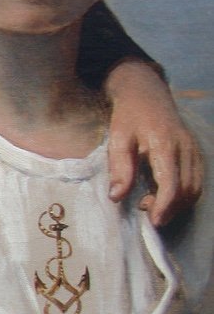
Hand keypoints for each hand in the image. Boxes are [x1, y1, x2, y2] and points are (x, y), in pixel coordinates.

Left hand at [104, 61, 202, 226]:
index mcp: (165, 145)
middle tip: (145, 210)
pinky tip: (163, 195)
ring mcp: (193, 150)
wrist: (146, 93)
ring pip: (196, 187)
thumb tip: (117, 197)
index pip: (172, 183)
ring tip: (151, 204)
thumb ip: (119, 169)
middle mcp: (185, 148)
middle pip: (187, 189)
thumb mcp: (117, 140)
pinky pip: (197, 180)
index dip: (164, 205)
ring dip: (178, 203)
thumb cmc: (129, 117)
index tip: (154, 221)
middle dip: (170, 208)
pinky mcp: (194, 152)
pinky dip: (184, 194)